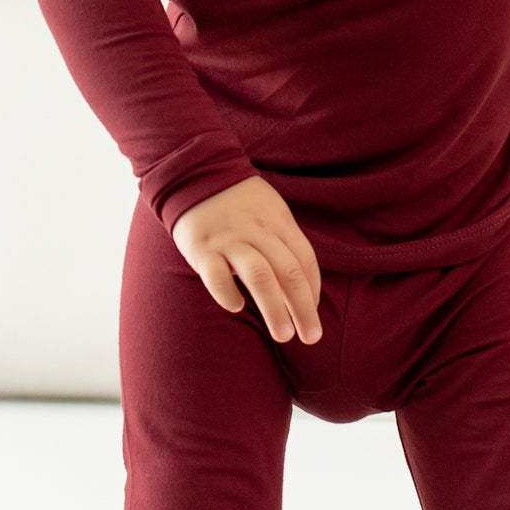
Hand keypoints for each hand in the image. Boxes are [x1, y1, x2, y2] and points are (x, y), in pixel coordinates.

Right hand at [170, 175, 324, 342]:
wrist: (195, 172)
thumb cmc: (240, 202)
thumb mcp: (271, 212)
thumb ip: (285, 243)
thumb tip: (303, 286)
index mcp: (278, 222)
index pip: (304, 260)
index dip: (313, 291)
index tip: (313, 316)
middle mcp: (257, 231)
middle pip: (288, 272)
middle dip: (303, 308)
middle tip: (311, 337)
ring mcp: (229, 239)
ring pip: (259, 276)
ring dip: (275, 308)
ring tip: (283, 335)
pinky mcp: (201, 247)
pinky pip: (216, 274)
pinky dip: (227, 293)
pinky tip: (235, 307)